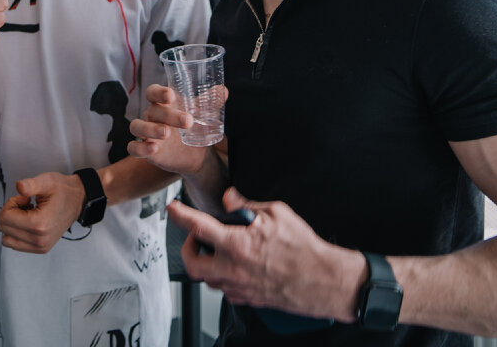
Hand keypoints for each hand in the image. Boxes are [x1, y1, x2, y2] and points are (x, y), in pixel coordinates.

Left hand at [0, 172, 85, 253]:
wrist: (78, 201)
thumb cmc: (63, 191)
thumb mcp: (47, 181)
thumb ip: (31, 184)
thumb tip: (19, 186)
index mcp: (39, 224)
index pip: (4, 218)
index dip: (11, 203)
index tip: (25, 198)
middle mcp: (39, 240)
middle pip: (4, 228)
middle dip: (11, 213)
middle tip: (27, 205)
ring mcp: (40, 246)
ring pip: (7, 239)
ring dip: (13, 225)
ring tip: (28, 214)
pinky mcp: (40, 249)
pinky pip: (15, 244)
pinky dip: (17, 233)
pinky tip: (30, 222)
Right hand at [128, 83, 224, 175]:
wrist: (194, 153)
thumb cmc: (192, 126)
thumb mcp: (202, 113)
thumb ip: (211, 100)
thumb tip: (222, 90)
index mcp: (162, 103)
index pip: (153, 92)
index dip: (158, 92)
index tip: (170, 95)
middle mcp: (151, 115)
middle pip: (151, 111)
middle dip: (168, 115)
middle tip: (188, 121)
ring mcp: (145, 133)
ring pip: (137, 127)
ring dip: (150, 129)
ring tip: (166, 133)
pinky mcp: (144, 150)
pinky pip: (133, 148)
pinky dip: (140, 148)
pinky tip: (153, 149)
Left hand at [169, 187, 364, 322]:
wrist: (323, 281)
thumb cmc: (304, 249)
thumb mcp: (276, 213)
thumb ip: (246, 204)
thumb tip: (229, 198)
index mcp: (237, 245)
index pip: (197, 227)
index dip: (180, 215)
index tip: (172, 208)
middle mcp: (233, 270)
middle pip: (191, 263)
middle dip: (187, 248)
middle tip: (197, 238)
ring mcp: (239, 288)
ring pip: (207, 279)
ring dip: (206, 263)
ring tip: (219, 250)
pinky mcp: (248, 299)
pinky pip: (225, 290)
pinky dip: (223, 276)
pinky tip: (236, 265)